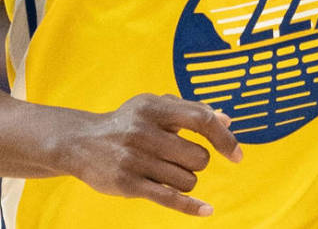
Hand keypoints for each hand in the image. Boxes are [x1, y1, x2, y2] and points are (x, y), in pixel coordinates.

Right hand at [64, 93, 242, 216]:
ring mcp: (135, 158)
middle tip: (178, 158)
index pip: (200, 120)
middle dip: (196, 162)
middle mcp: (143, 131)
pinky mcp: (128, 183)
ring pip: (187, 179)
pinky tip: (206, 210)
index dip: (224, 138)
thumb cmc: (127, 122)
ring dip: (184, 180)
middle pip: (198, 157)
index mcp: (153, 107)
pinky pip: (169, 198)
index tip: (237, 155)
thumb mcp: (153, 108)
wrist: (80, 142)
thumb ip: (190, 110)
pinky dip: (191, 206)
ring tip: (164, 171)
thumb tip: (227, 121)